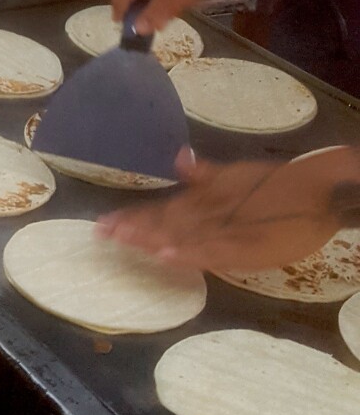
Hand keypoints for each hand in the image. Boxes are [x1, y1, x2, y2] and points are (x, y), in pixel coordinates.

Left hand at [97, 147, 359, 272]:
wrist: (315, 192)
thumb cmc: (275, 186)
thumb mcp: (236, 176)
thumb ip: (206, 174)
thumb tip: (179, 158)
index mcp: (204, 199)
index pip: (161, 210)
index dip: (132, 217)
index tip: (103, 224)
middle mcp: (209, 212)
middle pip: (164, 221)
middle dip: (133, 227)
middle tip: (101, 233)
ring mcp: (225, 228)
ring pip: (181, 234)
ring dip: (151, 237)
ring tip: (122, 239)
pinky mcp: (244, 246)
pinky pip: (212, 251)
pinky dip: (189, 253)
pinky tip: (167, 256)